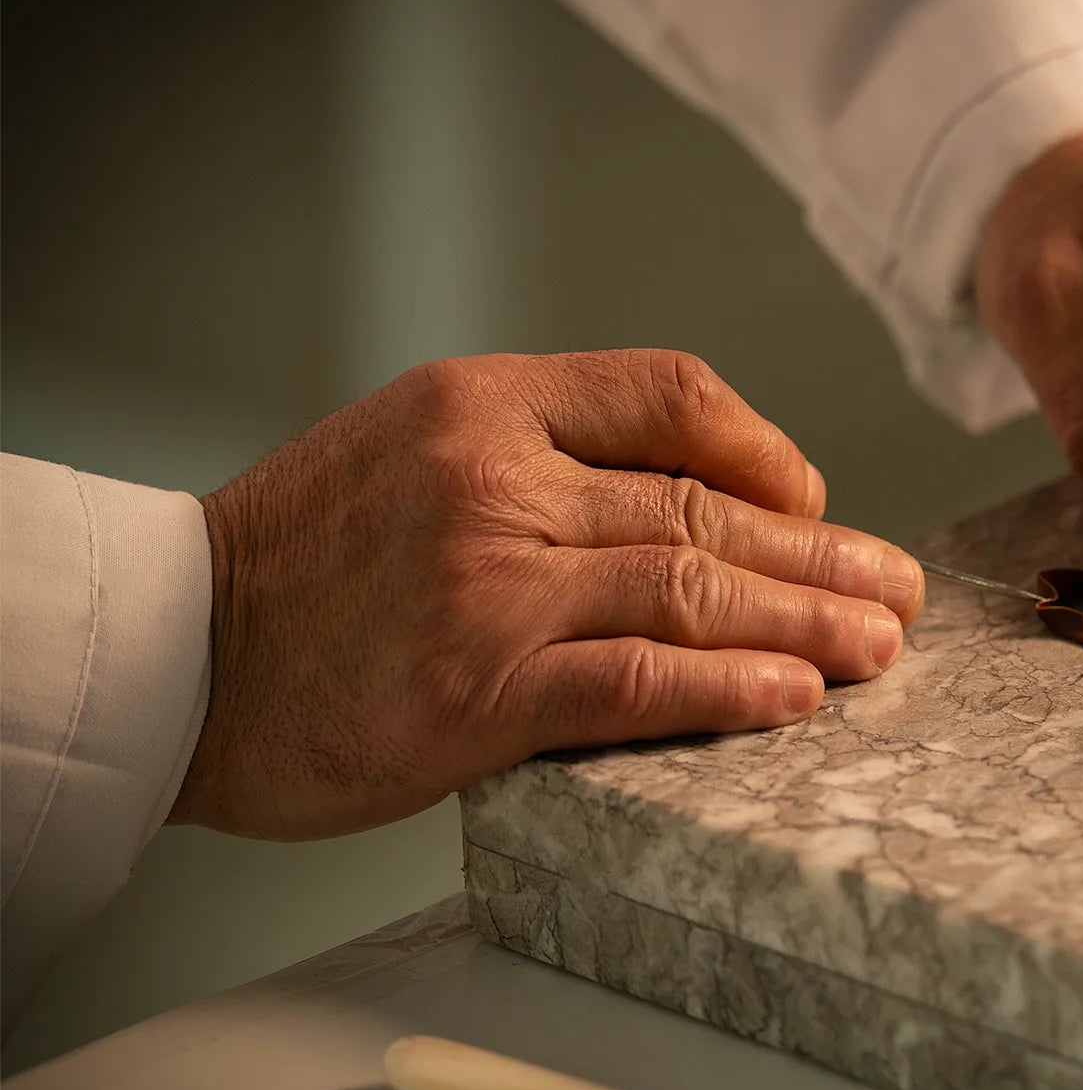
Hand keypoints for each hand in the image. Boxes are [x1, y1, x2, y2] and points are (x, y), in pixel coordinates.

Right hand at [171, 349, 923, 839]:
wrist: (177, 654)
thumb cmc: (307, 559)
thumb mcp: (414, 446)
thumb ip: (547, 457)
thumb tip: (706, 496)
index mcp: (487, 404)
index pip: (672, 392)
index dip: (765, 448)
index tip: (816, 498)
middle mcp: (495, 480)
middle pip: (704, 505)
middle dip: (822, 553)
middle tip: (900, 588)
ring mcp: (487, 587)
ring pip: (688, 586)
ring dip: (804, 620)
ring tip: (880, 646)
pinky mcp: (475, 695)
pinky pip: (632, 681)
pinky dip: (724, 688)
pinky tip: (793, 697)